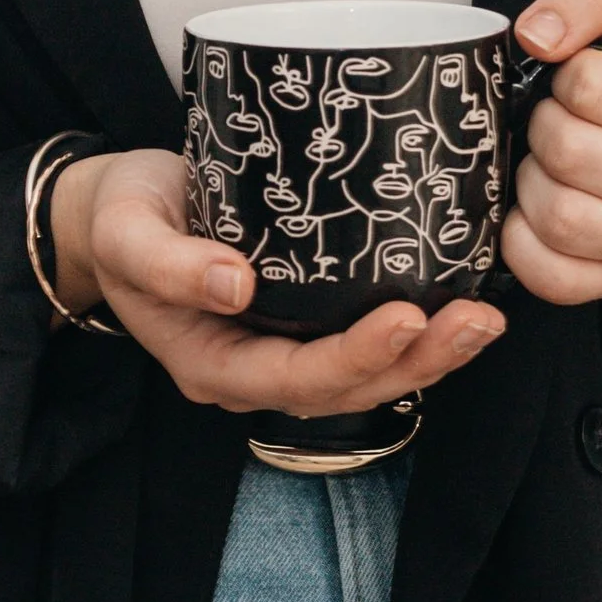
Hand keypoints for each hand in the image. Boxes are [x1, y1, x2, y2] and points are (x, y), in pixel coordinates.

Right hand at [50, 146, 504, 415]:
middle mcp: (254, 371)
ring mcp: (282, 350)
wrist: (116, 211)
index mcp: (210, 365)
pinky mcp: (306, 320)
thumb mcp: (125, 232)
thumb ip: (168, 264)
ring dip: (430, 354)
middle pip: (345, 390)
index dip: (354, 357)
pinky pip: (366, 339)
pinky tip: (463, 302)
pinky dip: (419, 331)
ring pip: (367, 375)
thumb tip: (235, 283)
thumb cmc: (120, 218)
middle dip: (416, 362)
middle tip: (474, 321)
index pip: (292, 379)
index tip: (406, 318)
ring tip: (485, 319)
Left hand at [506, 0, 601, 307]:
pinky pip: (551, 277)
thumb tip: (536, 33)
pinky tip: (531, 213)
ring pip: (561, 219)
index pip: (595, 86)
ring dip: (531, 185)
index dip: (567, 76)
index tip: (576, 79)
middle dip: (543, 129)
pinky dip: (522, 243)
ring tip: (545, 166)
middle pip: (570, 154)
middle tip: (552, 123)